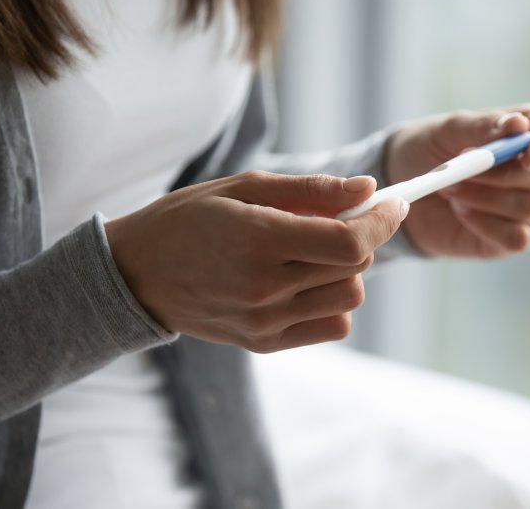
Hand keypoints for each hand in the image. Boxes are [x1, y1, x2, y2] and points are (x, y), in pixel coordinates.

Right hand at [105, 171, 407, 352]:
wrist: (137, 274)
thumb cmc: (189, 219)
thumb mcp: (244, 187)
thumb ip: (311, 191)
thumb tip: (368, 188)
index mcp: (259, 241)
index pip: (349, 241)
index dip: (381, 220)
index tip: (393, 202)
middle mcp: (265, 288)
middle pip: (355, 268)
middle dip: (362, 236)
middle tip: (341, 217)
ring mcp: (265, 321)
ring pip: (349, 298)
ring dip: (347, 270)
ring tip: (313, 250)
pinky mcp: (264, 342)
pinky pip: (331, 326)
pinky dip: (333, 301)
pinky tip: (306, 280)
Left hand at [384, 104, 529, 257]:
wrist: (401, 185)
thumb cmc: (432, 148)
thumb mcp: (450, 128)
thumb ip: (484, 126)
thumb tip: (519, 125)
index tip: (527, 154)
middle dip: (501, 174)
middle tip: (460, 168)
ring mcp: (528, 207)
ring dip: (484, 197)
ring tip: (451, 188)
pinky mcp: (511, 238)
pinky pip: (516, 238)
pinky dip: (484, 224)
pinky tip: (462, 212)